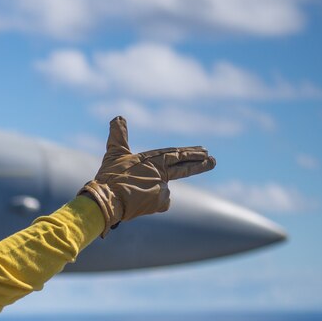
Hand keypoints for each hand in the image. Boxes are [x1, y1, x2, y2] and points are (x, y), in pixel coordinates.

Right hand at [79, 116, 215, 236]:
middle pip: (184, 166)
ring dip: (150, 193)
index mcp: (153, 158)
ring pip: (161, 190)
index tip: (204, 150)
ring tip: (134, 193)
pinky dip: (150, 204)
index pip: (177, 154)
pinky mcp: (161, 200)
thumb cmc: (110, 176)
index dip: (190, 153)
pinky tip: (138, 203)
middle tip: (214, 161)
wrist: (107, 197)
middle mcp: (161, 171)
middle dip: (200, 163)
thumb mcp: (114, 153)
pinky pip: (160, 203)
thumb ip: (118, 135)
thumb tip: (118, 116)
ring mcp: (163, 186)